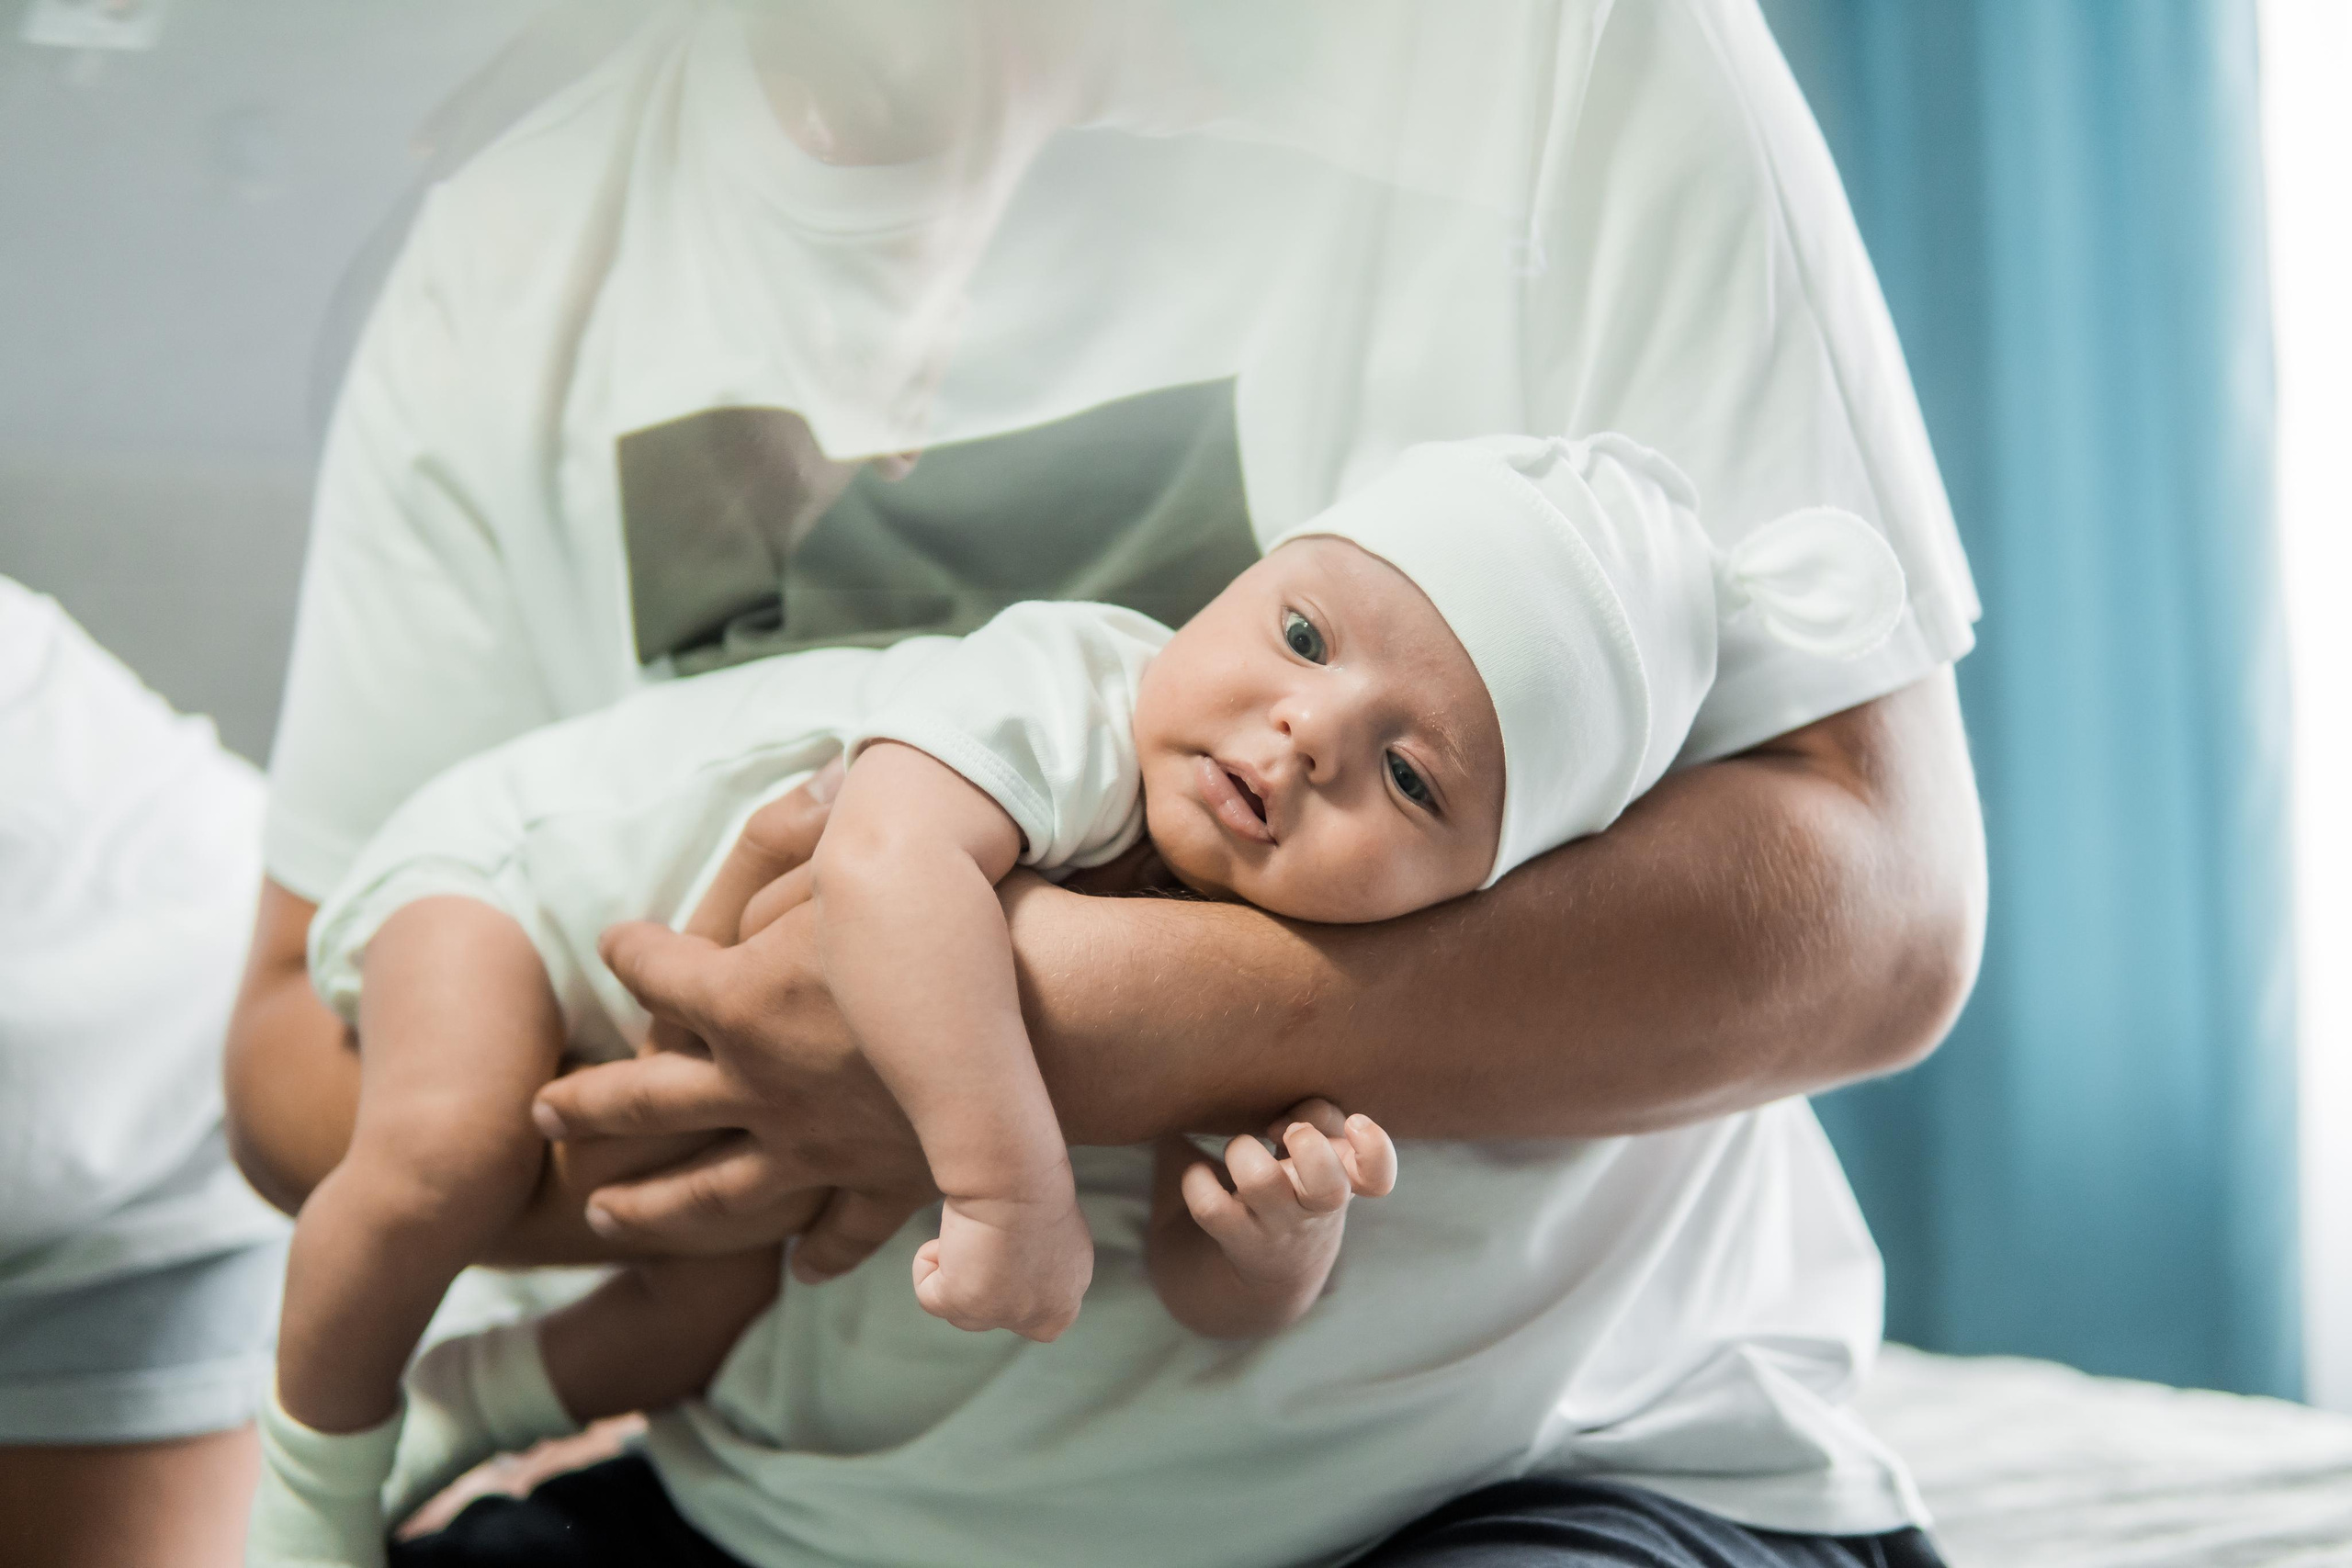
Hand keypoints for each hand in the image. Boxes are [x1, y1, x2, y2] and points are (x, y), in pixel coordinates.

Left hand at [531, 764, 936, 1279]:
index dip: (632, 953)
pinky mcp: (886, 1179)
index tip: (615, 942)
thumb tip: (799, 801)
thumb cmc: (948, 921)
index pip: (658, 972)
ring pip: (710, 1191)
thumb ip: (802, 841)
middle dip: (588, 1104)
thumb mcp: (853, 858)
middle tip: (543, 1112)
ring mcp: (818, 1143)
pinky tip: (798, 1268)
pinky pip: (836, 1228)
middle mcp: (762, 1085)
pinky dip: (815, 1249)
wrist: (1046, 1010)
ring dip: (651, 1205)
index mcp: (742, 1002)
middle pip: (646, 1103)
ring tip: (603, 1215)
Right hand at [913, 1189, 1092, 1340]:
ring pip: (960, 1311)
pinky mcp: (967, 1305)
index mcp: (1067, 1294)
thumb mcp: (1047, 1234)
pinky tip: (950, 1237)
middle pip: (992, 1313)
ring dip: (954, 1270)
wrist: (1017, 1179)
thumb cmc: (1032, 1186)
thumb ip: (1033, 1262)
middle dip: (979, 1282)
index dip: (1009, 1285)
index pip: (1036, 1317)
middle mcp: (1040, 1314)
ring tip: (968, 1234)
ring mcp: (1004, 1315)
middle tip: (982, 1242)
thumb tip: (1001, 1266)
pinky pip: (929, 1296)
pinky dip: (927, 1265)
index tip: (1003, 1252)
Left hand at [1179, 1099, 1395, 1292]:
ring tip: (1239, 1151)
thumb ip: (1320, 1120)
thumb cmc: (1302, 1189)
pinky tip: (1201, 1174)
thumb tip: (1279, 1122)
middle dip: (1307, 1146)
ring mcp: (1276, 1226)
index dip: (1374, 1149)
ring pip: (1260, 1182)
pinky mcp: (1236, 1238)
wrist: (1275, 1272)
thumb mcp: (1324, 1159)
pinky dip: (1196, 1179)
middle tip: (1291, 1134)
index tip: (1356, 1123)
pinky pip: (1209, 1206)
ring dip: (1242, 1151)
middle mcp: (1315, 1209)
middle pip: (1326, 1186)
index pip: (1378, 1176)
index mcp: (1345, 1183)